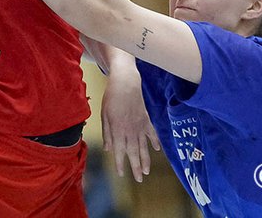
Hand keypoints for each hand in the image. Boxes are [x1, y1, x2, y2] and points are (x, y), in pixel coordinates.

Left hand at [101, 64, 160, 182]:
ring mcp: (140, 125)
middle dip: (136, 167)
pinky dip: (155, 141)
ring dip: (146, 159)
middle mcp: (130, 130)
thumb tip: (109, 149)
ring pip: (144, 146)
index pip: (119, 151)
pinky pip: (152, 133)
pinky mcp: (146, 119)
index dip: (120, 163)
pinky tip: (157, 150)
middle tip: (139, 179)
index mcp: (118, 130)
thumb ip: (107, 133)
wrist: (126, 82)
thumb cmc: (111, 98)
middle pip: (134, 152)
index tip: (122, 174)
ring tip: (147, 171)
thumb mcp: (104, 115)